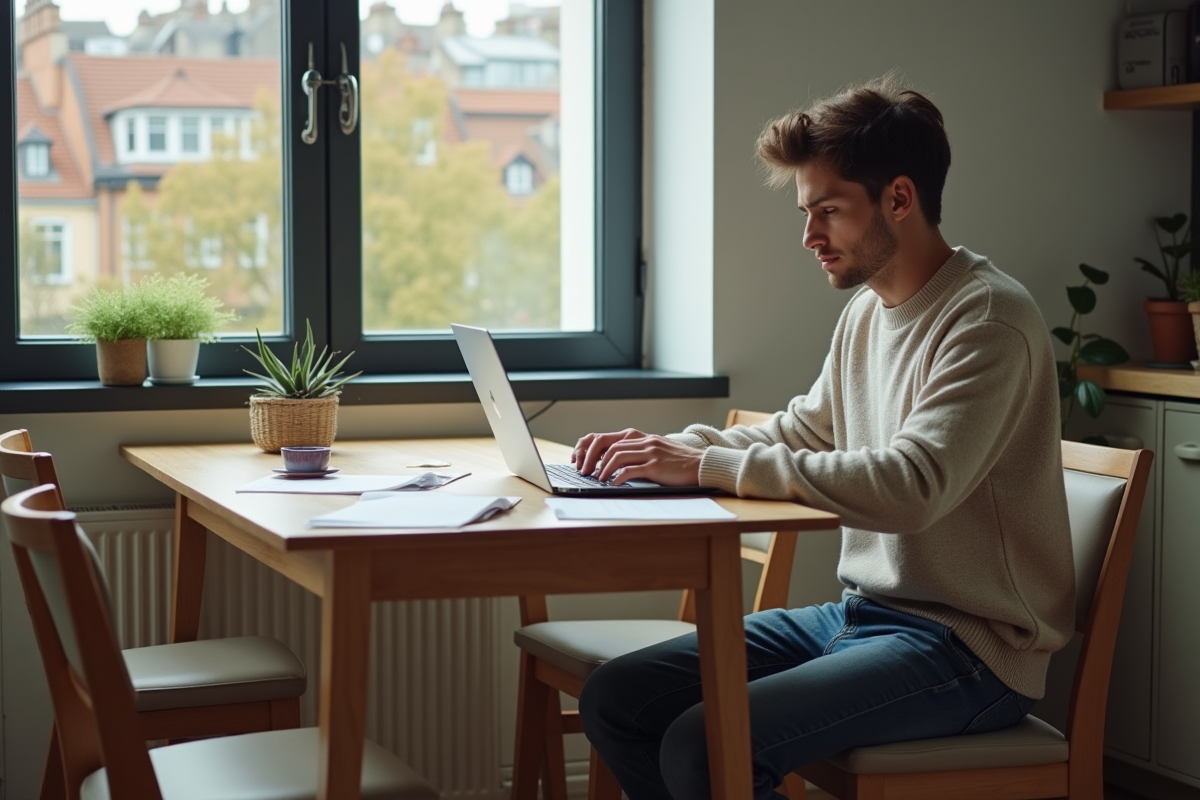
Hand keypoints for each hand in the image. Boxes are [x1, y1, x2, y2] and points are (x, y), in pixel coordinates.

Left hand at [572, 429, 701, 485]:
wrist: (701, 465)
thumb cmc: (679, 462)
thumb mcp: (657, 450)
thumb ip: (638, 452)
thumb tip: (614, 462)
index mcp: (642, 437)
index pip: (609, 439)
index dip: (592, 449)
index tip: (583, 460)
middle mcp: (645, 441)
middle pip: (609, 446)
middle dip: (593, 459)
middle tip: (585, 472)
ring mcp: (650, 453)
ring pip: (617, 456)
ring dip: (603, 469)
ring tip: (598, 479)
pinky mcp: (656, 466)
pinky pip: (631, 470)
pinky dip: (618, 477)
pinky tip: (613, 483)